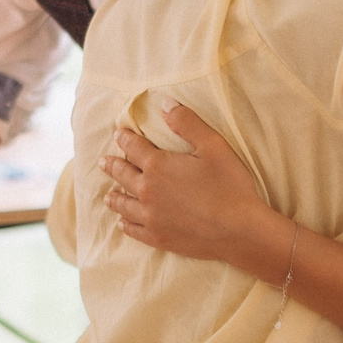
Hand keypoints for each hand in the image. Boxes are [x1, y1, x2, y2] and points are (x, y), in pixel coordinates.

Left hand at [96, 102, 263, 264]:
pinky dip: (126, 224)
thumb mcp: (213, 145)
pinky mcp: (159, 238)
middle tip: (103, 162)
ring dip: (114, 197)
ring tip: (108, 195)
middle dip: (112, 165)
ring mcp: (151, 217)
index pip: (134, 147)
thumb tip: (166, 104)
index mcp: (157, 165)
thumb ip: (187, 123)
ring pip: (124, 204)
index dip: (125, 138)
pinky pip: (134, 230)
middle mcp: (147, 191)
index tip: (119, 133)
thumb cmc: (230, 185)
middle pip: (123, 175)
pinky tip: (123, 223)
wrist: (239, 230)